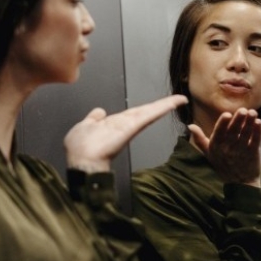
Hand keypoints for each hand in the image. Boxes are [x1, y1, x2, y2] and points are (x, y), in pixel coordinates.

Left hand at [64, 95, 187, 171]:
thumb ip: (93, 119)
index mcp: (114, 125)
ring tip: (180, 99)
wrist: (82, 161)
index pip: (133, 114)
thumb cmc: (80, 149)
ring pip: (149, 112)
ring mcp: (129, 126)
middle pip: (145, 112)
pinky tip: (174, 101)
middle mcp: (124, 125)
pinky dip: (162, 107)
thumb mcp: (84, 127)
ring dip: (165, 105)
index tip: (156, 105)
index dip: (145, 109)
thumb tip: (100, 112)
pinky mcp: (133, 127)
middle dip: (161, 105)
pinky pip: (149, 114)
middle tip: (178, 99)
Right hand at [188, 108, 260, 187]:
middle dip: (238, 120)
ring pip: (245, 134)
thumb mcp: (208, 153)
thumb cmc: (222, 164)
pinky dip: (258, 132)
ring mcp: (241, 151)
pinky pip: (255, 141)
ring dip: (249, 123)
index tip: (227, 114)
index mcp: (216, 146)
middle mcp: (228, 148)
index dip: (223, 124)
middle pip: (233, 132)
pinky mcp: (253, 153)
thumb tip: (190, 126)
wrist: (239, 183)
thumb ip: (199, 139)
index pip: (218, 133)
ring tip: (253, 112)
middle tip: (243, 110)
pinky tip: (259, 122)